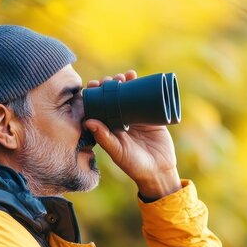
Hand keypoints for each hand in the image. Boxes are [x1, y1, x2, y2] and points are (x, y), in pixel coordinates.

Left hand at [84, 70, 181, 199]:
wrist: (159, 171)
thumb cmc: (134, 165)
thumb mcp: (118, 152)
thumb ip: (104, 138)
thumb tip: (87, 121)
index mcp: (108, 127)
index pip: (98, 107)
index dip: (94, 95)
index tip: (92, 85)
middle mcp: (120, 119)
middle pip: (112, 97)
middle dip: (109, 85)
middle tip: (110, 80)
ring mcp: (136, 116)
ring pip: (127, 94)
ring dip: (124, 82)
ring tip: (124, 76)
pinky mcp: (151, 115)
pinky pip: (145, 97)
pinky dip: (140, 85)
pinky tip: (135, 76)